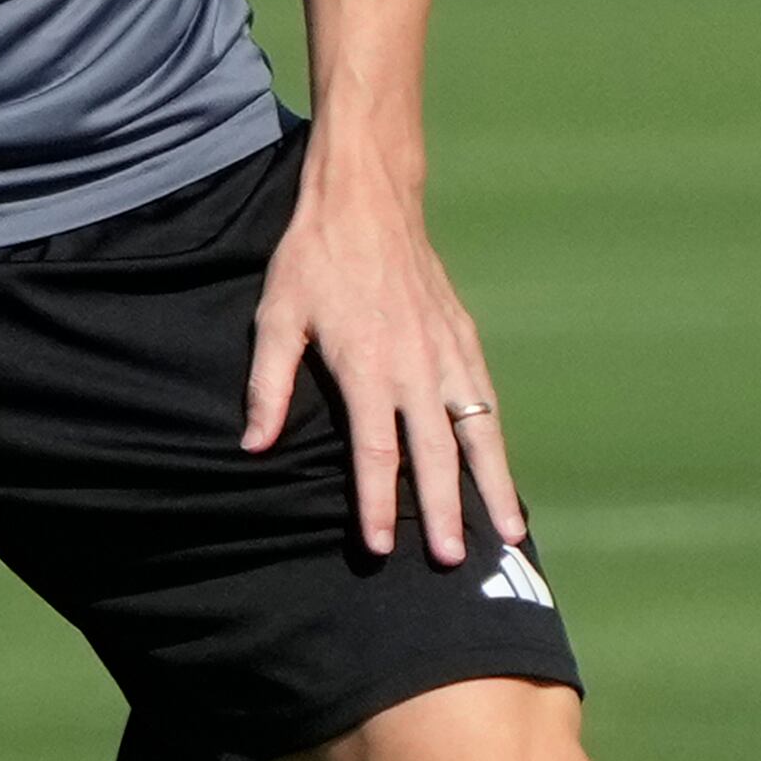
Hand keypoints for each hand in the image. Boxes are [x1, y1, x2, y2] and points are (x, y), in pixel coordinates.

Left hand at [242, 153, 520, 564]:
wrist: (368, 198)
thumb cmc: (315, 258)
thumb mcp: (277, 317)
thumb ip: (268, 385)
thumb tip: (252, 446)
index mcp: (368, 367)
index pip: (376, 452)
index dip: (377, 504)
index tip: (381, 547)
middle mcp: (416, 366)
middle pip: (436, 455)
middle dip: (445, 512)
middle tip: (453, 561)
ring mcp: (448, 352)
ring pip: (479, 431)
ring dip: (493, 484)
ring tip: (507, 532)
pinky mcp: (464, 337)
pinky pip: (486, 400)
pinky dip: (496, 441)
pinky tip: (502, 471)